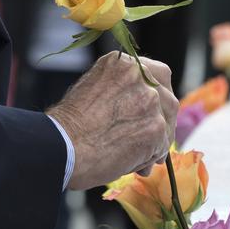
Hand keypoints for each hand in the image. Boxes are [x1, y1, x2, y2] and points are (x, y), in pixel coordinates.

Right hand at [48, 52, 177, 190]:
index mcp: (124, 63)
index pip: (158, 75)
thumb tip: (141, 116)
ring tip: (136, 158)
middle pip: (167, 99)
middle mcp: (141, 76)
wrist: (62, 144)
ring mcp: (150, 101)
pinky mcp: (156, 127)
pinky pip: (161, 146)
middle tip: (150, 140)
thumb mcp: (94, 89)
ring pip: (166, 124)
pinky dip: (150, 158)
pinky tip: (133, 165)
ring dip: (155, 142)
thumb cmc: (69, 124)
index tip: (154, 113)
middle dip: (162, 121)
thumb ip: (121, 93)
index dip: (158, 97)